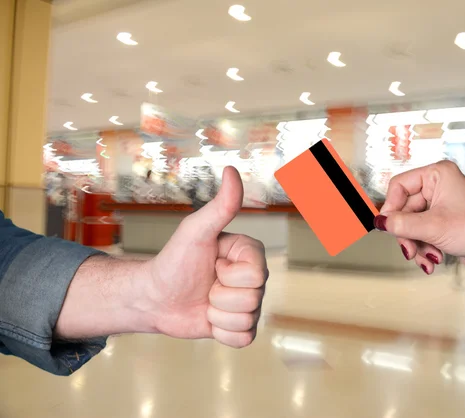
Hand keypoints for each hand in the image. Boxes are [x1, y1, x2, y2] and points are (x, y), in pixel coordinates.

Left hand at [144, 166, 267, 347]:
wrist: (155, 297)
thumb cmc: (174, 261)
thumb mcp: (195, 231)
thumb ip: (220, 206)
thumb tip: (232, 171)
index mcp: (251, 254)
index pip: (257, 275)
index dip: (229, 274)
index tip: (213, 263)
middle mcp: (255, 278)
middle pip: (253, 299)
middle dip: (220, 296)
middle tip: (206, 284)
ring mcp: (249, 303)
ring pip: (247, 320)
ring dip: (218, 314)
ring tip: (205, 300)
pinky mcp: (240, 326)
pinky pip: (243, 338)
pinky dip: (221, 332)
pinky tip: (208, 318)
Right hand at [377, 160, 464, 276]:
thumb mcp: (433, 227)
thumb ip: (401, 224)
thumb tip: (379, 221)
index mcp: (438, 175)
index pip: (399, 186)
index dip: (391, 207)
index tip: (389, 226)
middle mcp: (438, 186)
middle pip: (403, 209)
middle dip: (406, 233)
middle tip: (409, 249)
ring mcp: (439, 205)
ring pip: (410, 224)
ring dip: (415, 244)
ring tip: (425, 257)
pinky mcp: (442, 222)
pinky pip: (419, 233)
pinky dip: (423, 248)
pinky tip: (432, 259)